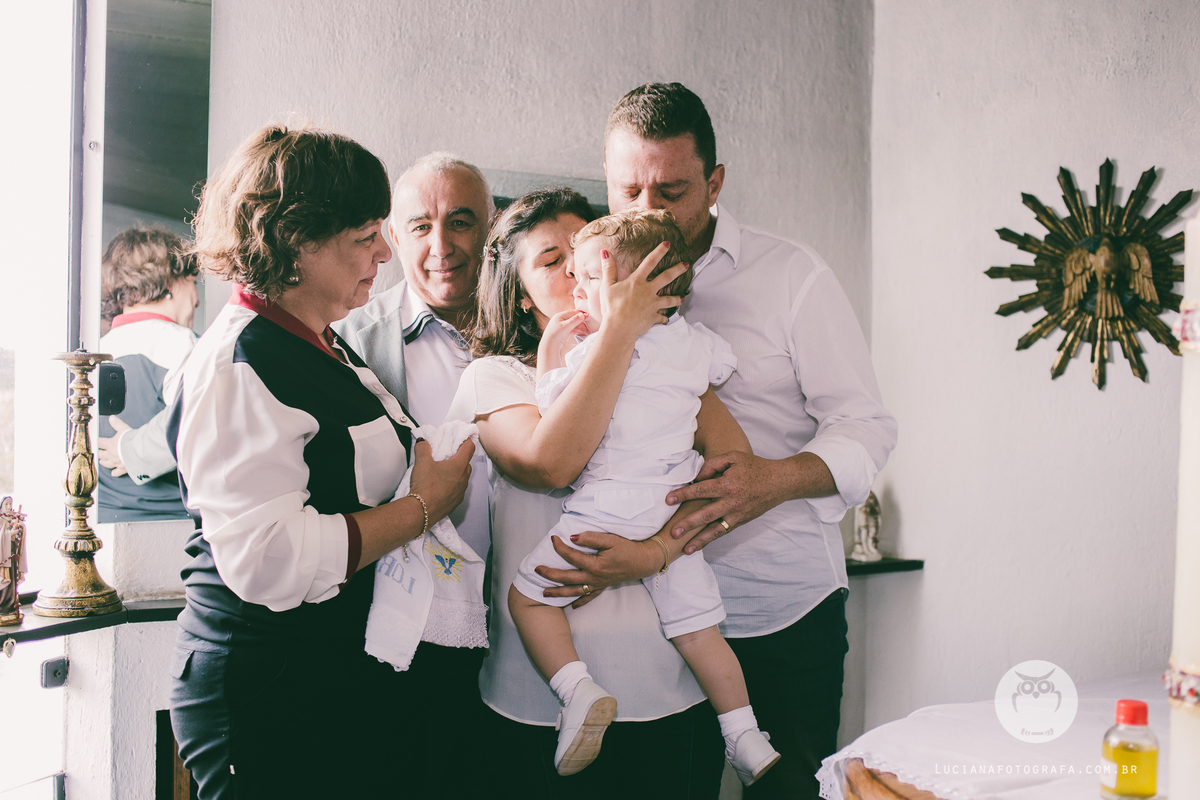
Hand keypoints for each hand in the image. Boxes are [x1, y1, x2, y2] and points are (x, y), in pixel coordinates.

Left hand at [97, 416, 130, 476]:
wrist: (140, 452)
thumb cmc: (132, 440)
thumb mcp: (124, 429)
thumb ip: (117, 424)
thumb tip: (111, 417)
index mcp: (110, 444)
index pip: (100, 442)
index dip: (97, 441)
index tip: (95, 440)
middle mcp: (111, 454)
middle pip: (101, 454)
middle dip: (98, 453)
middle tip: (97, 452)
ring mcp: (116, 462)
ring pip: (107, 463)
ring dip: (103, 462)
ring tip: (101, 461)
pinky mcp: (123, 468)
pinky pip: (117, 472)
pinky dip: (115, 473)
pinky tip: (113, 474)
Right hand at [408, 439, 473, 524]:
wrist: (422, 511)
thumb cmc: (425, 485)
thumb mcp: (422, 462)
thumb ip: (423, 448)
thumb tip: (423, 441)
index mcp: (459, 465)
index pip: (469, 448)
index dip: (466, 441)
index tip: (461, 439)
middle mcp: (464, 478)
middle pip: (467, 463)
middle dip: (459, 457)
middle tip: (448, 456)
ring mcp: (461, 491)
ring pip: (463, 477)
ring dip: (456, 472)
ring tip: (443, 472)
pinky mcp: (456, 502)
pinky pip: (458, 489)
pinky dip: (453, 485)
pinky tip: (441, 486)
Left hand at [535, 530, 660, 606]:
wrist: (644, 561)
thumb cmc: (628, 548)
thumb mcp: (611, 539)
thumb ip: (591, 538)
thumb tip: (573, 537)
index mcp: (595, 565)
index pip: (572, 556)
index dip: (560, 547)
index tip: (553, 538)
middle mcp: (594, 577)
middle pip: (567, 578)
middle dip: (550, 575)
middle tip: (536, 570)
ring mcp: (598, 584)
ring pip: (575, 591)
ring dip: (558, 592)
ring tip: (544, 593)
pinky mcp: (603, 587)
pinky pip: (589, 597)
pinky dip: (580, 602)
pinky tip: (571, 605)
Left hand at [536, 309, 587, 375]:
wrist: (548, 346)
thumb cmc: (556, 335)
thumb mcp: (566, 327)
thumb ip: (574, 320)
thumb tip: (583, 314)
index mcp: (559, 315)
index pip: (572, 312)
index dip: (581, 314)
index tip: (588, 316)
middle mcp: (559, 319)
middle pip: (573, 318)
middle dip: (581, 322)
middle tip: (589, 325)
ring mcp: (560, 325)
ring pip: (573, 324)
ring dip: (580, 327)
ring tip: (587, 331)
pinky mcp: (562, 332)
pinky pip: (571, 329)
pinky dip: (576, 330)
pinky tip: (582, 332)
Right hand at [598, 243, 687, 339]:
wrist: (618, 329)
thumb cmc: (611, 307)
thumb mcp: (607, 286)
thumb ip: (608, 268)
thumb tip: (605, 251)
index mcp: (637, 281)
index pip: (650, 262)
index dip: (659, 251)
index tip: (668, 244)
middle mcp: (648, 290)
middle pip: (667, 277)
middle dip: (678, 270)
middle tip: (687, 265)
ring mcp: (653, 304)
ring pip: (670, 299)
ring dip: (677, 298)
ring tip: (682, 297)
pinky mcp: (654, 317)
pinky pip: (662, 318)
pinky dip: (664, 319)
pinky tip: (666, 319)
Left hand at [665, 451, 810, 553]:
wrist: (780, 482)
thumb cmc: (755, 467)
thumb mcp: (734, 457)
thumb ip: (713, 464)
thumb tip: (697, 477)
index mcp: (729, 484)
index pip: (701, 490)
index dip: (684, 495)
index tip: (669, 500)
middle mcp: (732, 502)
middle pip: (706, 515)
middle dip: (688, 524)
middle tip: (673, 532)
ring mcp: (738, 514)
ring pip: (716, 530)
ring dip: (700, 540)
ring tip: (685, 549)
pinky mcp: (741, 521)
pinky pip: (724, 531)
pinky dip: (711, 539)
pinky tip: (699, 546)